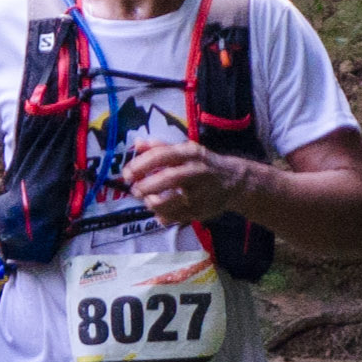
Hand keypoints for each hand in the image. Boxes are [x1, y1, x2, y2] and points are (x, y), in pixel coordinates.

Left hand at [121, 133, 247, 224]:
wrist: (234, 182)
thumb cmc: (203, 164)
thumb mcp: (185, 150)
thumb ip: (160, 147)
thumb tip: (137, 143)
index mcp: (191, 153)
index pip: (162, 156)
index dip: (141, 164)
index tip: (127, 173)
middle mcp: (197, 171)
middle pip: (168, 179)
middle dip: (146, 186)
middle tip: (135, 190)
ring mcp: (200, 193)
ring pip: (170, 202)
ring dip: (152, 203)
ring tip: (147, 200)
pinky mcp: (200, 211)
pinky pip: (175, 217)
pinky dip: (162, 216)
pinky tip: (159, 211)